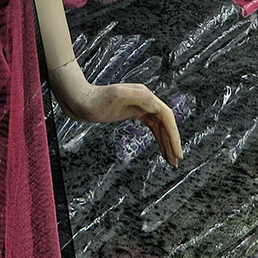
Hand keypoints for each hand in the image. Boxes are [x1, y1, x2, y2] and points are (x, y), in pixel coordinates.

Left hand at [55, 75, 183, 167]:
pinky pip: (152, 126)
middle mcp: (145, 100)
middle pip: (165, 123)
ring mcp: (139, 106)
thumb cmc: (95, 100)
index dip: (174, 135)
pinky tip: (161, 148)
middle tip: (176, 162)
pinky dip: (158, 138)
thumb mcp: (117, 96)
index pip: (166, 117)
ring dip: (167, 142)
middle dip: (172, 142)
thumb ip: (137, 96)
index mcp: (145, 95)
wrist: (79, 100)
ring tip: (171, 160)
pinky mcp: (132, 112)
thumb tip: (156, 105)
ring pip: (160, 126)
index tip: (177, 153)